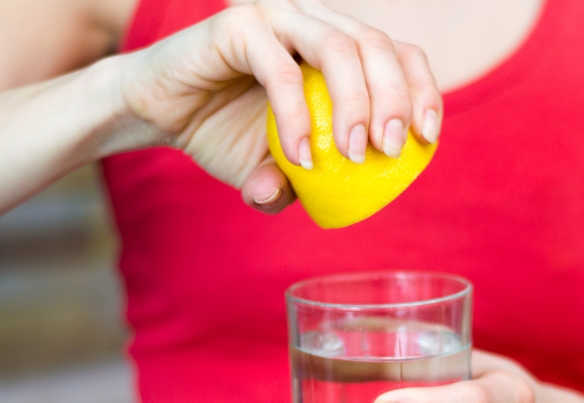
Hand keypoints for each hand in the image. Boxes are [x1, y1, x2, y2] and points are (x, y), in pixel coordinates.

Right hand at [115, 0, 441, 213]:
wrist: (157, 112)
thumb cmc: (223, 133)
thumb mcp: (274, 170)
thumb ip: (304, 187)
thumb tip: (314, 202)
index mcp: (335, 47)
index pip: (397, 53)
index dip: (421, 89)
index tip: (426, 137)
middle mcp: (313, 23)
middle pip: (377, 45)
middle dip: (394, 99)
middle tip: (388, 149)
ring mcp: (278, 18)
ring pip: (339, 46)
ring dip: (355, 103)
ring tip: (351, 155)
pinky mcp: (239, 25)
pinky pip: (280, 69)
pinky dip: (296, 115)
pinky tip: (298, 155)